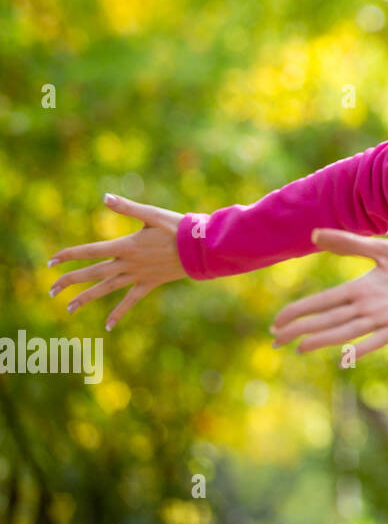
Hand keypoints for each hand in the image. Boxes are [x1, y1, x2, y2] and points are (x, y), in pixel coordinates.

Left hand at [48, 194, 187, 329]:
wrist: (201, 248)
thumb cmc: (178, 227)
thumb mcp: (152, 214)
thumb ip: (127, 208)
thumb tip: (105, 197)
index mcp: (125, 245)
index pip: (89, 251)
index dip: (69, 255)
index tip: (50, 262)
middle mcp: (127, 263)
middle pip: (92, 273)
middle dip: (69, 280)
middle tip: (50, 290)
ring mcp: (138, 276)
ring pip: (106, 289)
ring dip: (85, 298)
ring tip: (67, 308)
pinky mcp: (149, 283)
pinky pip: (130, 301)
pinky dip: (119, 313)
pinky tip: (107, 326)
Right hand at [270, 228, 387, 365]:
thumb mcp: (382, 249)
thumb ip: (349, 244)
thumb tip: (314, 233)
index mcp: (360, 288)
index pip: (322, 301)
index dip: (300, 310)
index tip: (277, 321)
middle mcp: (367, 306)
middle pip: (327, 319)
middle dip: (301, 328)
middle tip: (275, 340)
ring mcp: (383, 318)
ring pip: (346, 331)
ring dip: (323, 339)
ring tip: (299, 348)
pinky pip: (378, 340)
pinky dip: (361, 349)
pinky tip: (343, 359)